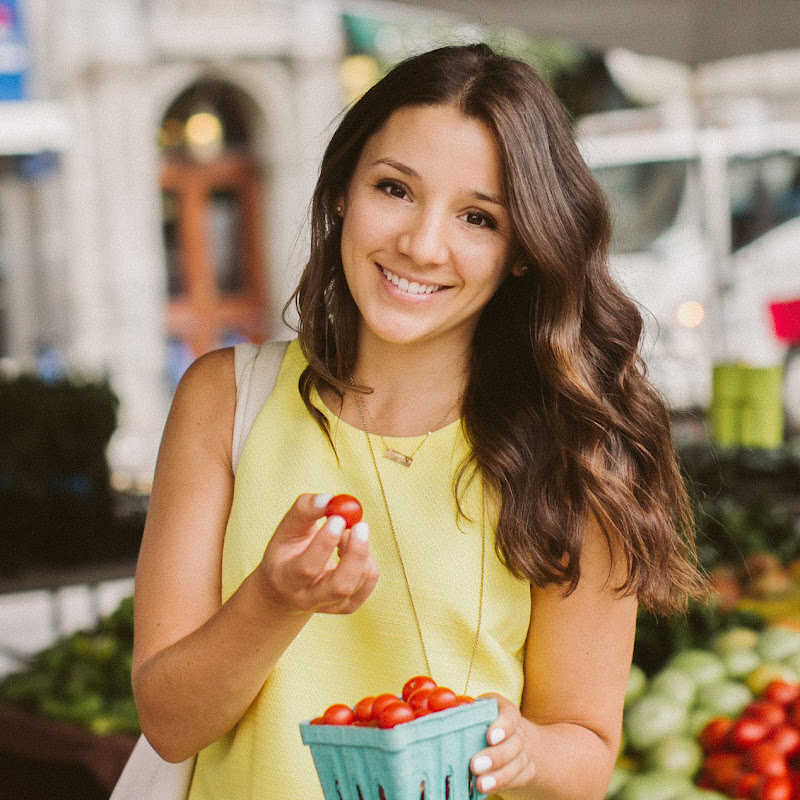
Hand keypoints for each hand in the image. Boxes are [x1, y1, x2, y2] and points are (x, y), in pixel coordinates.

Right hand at [256, 493, 378, 614]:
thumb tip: (329, 499)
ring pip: (358, 582)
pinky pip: (369, 580)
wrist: (287, 586)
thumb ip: (305, 509)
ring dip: (359, 551)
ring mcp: (330, 606)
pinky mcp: (348, 606)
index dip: (326, 543)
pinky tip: (352, 550)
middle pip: (339, 586)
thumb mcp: (288, 528)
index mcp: (286, 579)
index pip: (308, 568)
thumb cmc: (289, 549)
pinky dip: (367, 559)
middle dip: (355, 553)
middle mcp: (307, 598)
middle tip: (360, 525)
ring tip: (346, 534)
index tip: (338, 517)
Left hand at [470, 693, 536, 794]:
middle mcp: (519, 730)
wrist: (515, 738)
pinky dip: (503, 785)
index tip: (490, 737)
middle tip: (475, 765)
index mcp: (505, 710)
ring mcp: (525, 752)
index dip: (502, 726)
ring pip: (517, 764)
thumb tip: (433, 712)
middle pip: (514, 743)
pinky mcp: (527, 770)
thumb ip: (462, 712)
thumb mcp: (477, 711)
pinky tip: (488, 790)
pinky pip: (519, 779)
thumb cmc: (485, 721)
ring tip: (480, 784)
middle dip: (496, 756)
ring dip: (498, 776)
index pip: (509, 714)